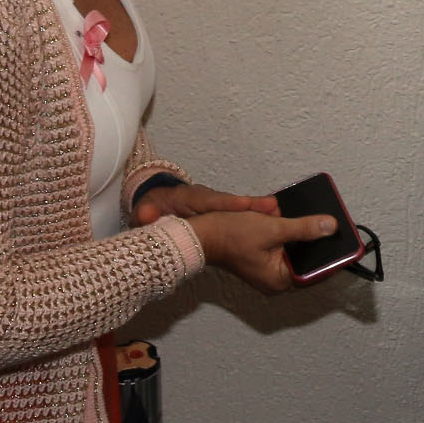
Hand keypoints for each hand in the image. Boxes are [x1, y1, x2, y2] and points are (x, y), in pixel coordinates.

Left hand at [135, 181, 279, 224]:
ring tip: (278, 213)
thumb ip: (146, 212)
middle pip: (233, 202)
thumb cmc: (155, 207)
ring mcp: (217, 206)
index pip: (211, 200)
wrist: (159, 202)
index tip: (245, 204)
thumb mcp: (147, 210)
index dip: (228, 203)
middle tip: (273, 207)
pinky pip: (242, 215)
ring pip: (240, 208)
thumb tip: (145, 214)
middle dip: (252, 205)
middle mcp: (208, 199)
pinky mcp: (223, 214)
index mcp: (190, 198)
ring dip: (259, 210)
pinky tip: (273, 224)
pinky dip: (256, 217)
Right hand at [188, 209, 334, 294]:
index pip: (316, 271)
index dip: (331, 256)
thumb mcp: (273, 228)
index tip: (346, 243)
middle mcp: (275, 279)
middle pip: (306, 260)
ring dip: (298, 233)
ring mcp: (267, 269)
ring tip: (303, 219)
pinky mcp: (261, 258)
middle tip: (328, 223)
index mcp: (279, 280)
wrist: (200, 233)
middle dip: (313, 239)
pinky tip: (285, 218)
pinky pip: (282, 245)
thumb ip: (304, 228)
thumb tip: (330, 227)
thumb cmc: (231, 235)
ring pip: (294, 251)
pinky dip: (285, 232)